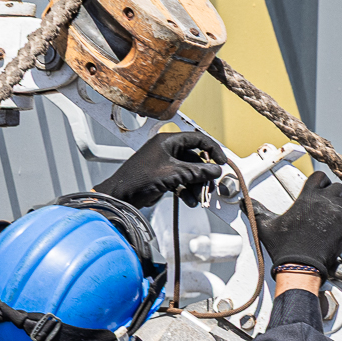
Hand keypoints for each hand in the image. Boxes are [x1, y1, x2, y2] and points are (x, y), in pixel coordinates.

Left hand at [92, 131, 228, 207]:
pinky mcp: (164, 177)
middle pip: (195, 158)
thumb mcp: (172, 174)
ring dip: (196, 186)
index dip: (212, 150)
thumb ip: (196, 171)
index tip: (221, 162)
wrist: (121, 197)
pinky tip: (189, 201)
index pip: (197, 139)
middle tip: (209, 187)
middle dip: (204, 175)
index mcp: (168, 141)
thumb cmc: (139, 179)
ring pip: (190, 172)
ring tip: (199, 198)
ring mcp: (166, 164)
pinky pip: (182, 181)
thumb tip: (216, 170)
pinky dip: (187, 191)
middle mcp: (168, 150)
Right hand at [257, 173, 341, 280]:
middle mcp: (324, 200)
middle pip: (338, 188)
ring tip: (340, 219)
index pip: (320, 176)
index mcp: (306, 196)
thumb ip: (258, 211)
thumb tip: (246, 203)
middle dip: (335, 197)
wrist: (300, 265)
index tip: (321, 192)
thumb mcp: (266, 226)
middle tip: (331, 210)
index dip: (322, 184)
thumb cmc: (285, 247)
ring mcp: (338, 211)